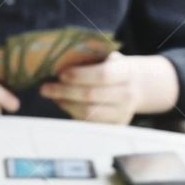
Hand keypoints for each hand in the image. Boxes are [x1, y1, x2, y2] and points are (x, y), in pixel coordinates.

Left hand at [39, 52, 177, 123]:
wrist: (138, 87)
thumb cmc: (116, 68)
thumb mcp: (109, 58)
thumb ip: (91, 58)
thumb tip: (60, 60)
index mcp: (126, 73)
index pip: (103, 75)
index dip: (80, 76)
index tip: (61, 74)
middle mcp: (127, 95)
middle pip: (92, 96)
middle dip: (65, 92)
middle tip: (46, 88)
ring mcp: (122, 114)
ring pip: (88, 113)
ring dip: (66, 104)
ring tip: (53, 95)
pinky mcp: (115, 127)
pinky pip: (90, 123)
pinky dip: (73, 114)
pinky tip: (63, 104)